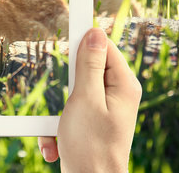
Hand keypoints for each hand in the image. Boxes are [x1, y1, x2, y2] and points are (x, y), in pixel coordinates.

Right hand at [38, 28, 141, 171]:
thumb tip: (95, 32)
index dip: (84, 41)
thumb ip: (90, 65)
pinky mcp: (90, 122)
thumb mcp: (85, 99)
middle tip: (67, 98)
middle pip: (86, 70)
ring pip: (72, 93)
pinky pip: (69, 112)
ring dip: (56, 112)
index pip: (104, 47)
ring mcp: (103, 109)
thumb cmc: (90, 145)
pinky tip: (56, 143)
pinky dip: (57, 127)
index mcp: (123, 85)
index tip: (65, 33)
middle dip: (65, 86)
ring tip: (60, 129)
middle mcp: (116, 95)